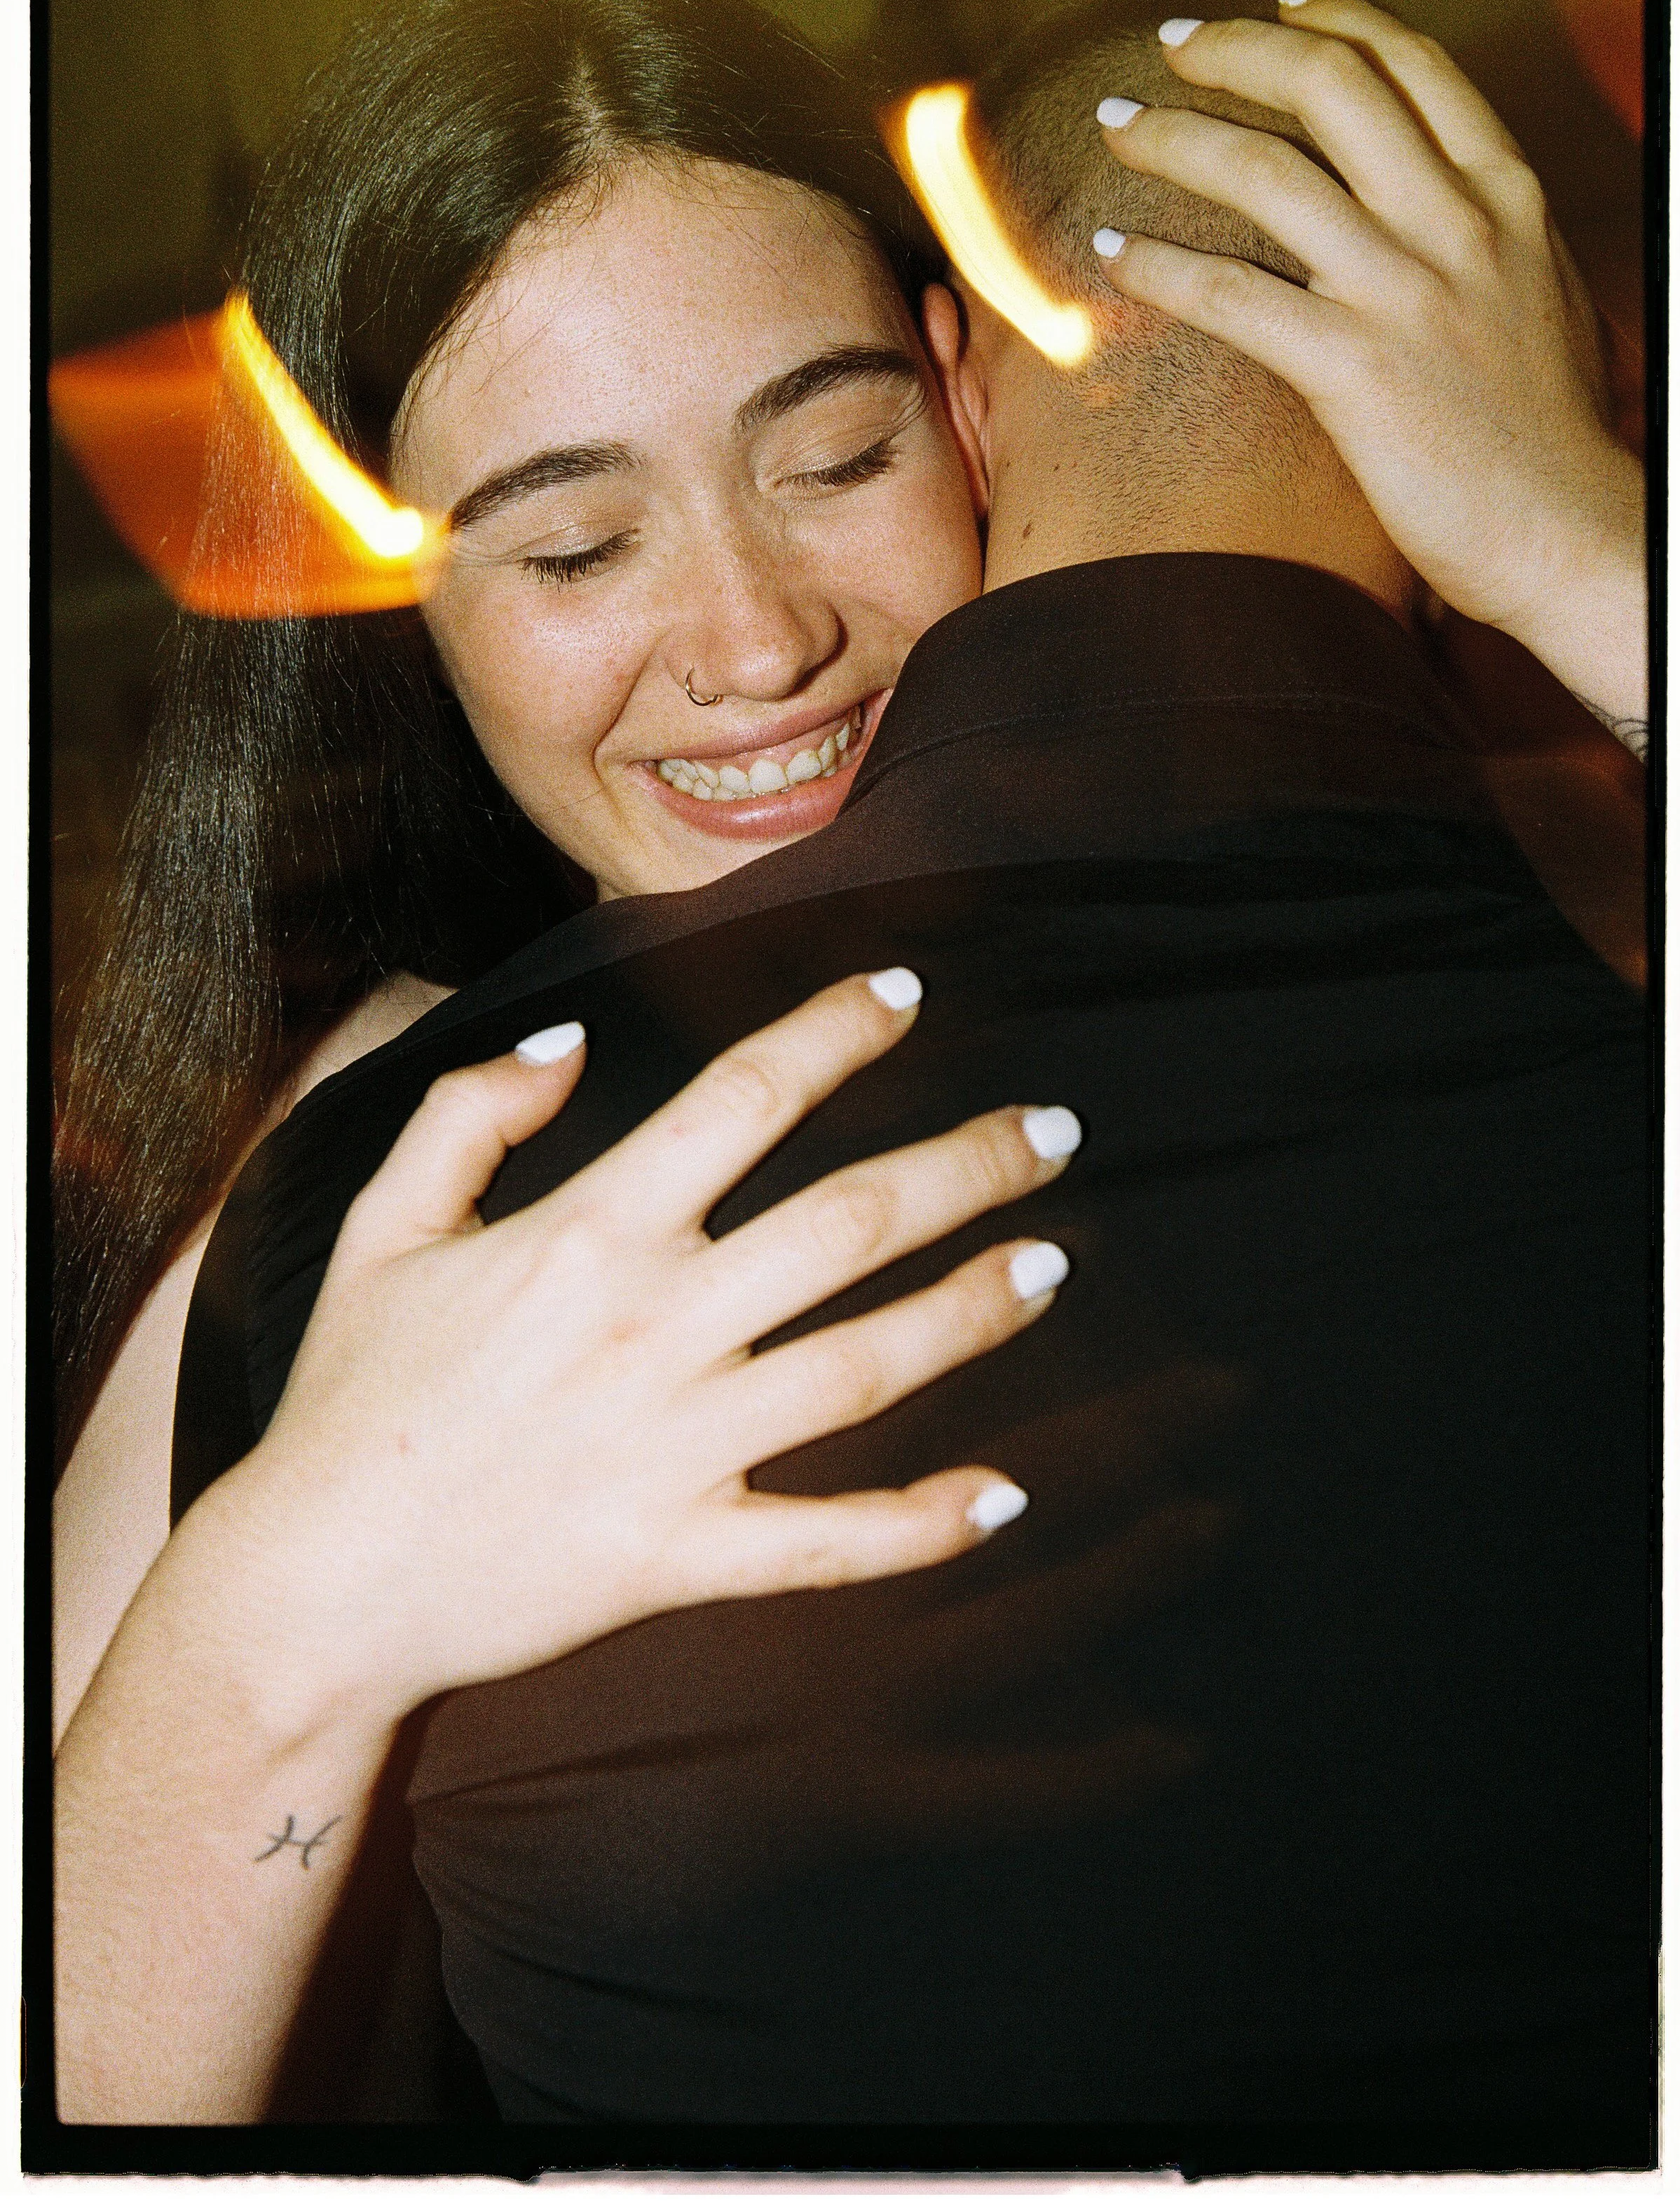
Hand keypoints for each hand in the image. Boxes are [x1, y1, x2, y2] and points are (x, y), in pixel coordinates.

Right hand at [216, 969, 1077, 1735]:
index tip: (910, 993)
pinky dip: (921, 1526)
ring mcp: (677, 1447)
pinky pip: (827, 1543)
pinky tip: (1005, 1495)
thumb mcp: (383, 1226)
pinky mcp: (681, 1557)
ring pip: (866, 1366)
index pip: (744, 1097)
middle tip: (1056, 1132)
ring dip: (974, 1311)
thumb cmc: (348, 1397)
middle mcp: (653, 1325)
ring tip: (1055, 1264)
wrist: (313, 1587)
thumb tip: (571, 1040)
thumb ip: (470, 1115)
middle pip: (850, 1223)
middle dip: (968, 1166)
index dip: (837, 1032)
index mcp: (586, 1231)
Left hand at [1093, 0, 1646, 751]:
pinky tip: (1111, 252)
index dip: (1334, 19)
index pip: (1414, 65)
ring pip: (1267, 172)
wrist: (1570, 537)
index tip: (1272, 9)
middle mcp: (1460, 224)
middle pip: (1332, 85)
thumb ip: (1482, 242)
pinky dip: (1158, 265)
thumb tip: (1424, 212)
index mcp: (1508, 199)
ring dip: (1174, 138)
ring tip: (1117, 131)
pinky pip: (1231, 295)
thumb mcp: (1539, 301)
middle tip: (1167, 50)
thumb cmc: (1547, 440)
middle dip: (1236, 50)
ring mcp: (1407, 292)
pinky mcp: (1355, 368)